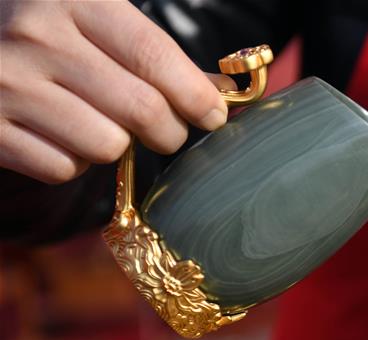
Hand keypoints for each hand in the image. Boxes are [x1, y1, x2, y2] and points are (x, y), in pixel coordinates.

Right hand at [0, 0, 233, 183]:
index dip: (194, 94)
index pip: (153, 56)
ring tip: (100, 123)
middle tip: (166, 131)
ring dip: (116, 146)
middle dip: (169, 131)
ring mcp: (8, 84)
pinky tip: (61, 135)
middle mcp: (36, 37)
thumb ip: (157, 54)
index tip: (213, 115)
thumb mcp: (98, 20)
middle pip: (141, 109)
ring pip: (106, 146)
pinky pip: (62, 169)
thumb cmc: (47, 33)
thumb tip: (223, 92)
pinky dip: (72, 162)